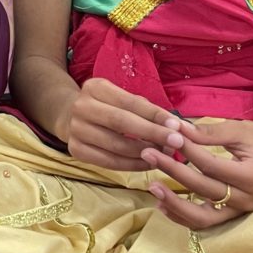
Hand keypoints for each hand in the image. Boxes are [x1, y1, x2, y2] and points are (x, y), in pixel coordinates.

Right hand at [63, 76, 185, 171]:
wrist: (71, 117)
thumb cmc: (108, 107)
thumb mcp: (123, 100)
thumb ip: (148, 111)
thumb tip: (181, 127)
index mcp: (95, 87)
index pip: (130, 102)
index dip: (155, 115)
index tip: (178, 126)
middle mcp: (81, 106)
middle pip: (121, 122)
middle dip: (152, 133)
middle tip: (177, 143)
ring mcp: (75, 129)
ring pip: (116, 145)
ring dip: (145, 152)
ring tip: (165, 155)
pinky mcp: (75, 149)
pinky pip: (108, 162)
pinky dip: (132, 165)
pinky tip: (148, 163)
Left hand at [141, 116, 252, 230]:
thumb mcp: (238, 130)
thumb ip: (208, 133)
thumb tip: (176, 129)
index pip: (211, 165)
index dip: (187, 151)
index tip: (166, 136)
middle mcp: (248, 199)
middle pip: (203, 189)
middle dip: (173, 171)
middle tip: (148, 153)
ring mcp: (240, 212)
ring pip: (202, 218)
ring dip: (175, 204)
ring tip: (152, 186)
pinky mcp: (231, 216)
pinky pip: (204, 222)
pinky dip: (181, 216)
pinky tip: (162, 203)